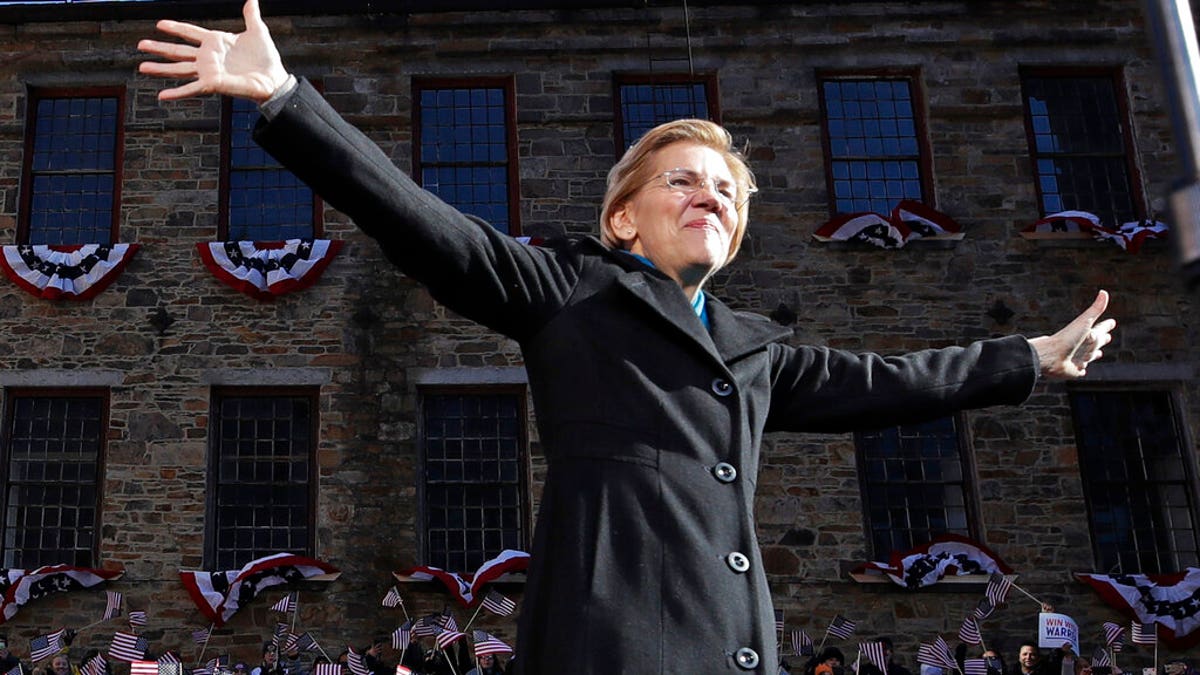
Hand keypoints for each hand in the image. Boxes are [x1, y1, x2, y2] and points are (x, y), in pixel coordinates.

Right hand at [137, 0, 288, 102]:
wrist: (274, 79)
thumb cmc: (266, 59)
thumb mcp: (257, 31)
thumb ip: (251, 15)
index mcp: (216, 42)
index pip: (190, 32)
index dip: (176, 28)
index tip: (160, 24)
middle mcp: (209, 57)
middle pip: (178, 51)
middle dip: (159, 48)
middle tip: (140, 44)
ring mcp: (208, 71)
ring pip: (179, 69)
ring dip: (160, 68)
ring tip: (142, 67)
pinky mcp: (212, 84)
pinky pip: (191, 88)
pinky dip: (177, 93)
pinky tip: (162, 95)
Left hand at [1028, 290, 1115, 378]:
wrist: (1052, 356)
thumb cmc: (1068, 338)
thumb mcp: (1084, 322)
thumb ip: (1095, 309)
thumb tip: (1104, 292)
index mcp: (1087, 334)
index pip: (1100, 328)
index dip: (1106, 326)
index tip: (1112, 322)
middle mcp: (1083, 346)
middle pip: (1096, 342)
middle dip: (1102, 339)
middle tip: (1108, 336)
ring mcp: (1079, 358)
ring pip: (1089, 357)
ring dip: (1094, 354)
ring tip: (1099, 353)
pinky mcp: (1074, 370)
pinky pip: (1080, 371)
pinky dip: (1082, 370)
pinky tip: (1082, 370)